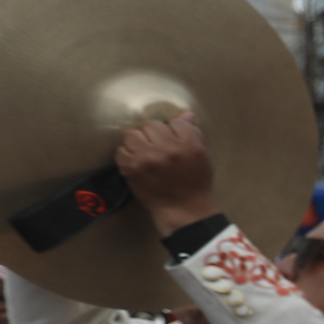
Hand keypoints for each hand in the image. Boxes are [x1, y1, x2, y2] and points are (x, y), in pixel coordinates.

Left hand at [113, 111, 219, 232]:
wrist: (183, 209)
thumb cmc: (195, 182)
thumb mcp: (202, 156)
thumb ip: (193, 134)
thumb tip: (186, 114)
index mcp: (189, 145)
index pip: (176, 122)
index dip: (174, 130)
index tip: (175, 141)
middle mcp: (168, 149)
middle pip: (152, 125)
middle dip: (155, 135)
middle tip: (159, 148)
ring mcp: (147, 158)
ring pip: (133, 135)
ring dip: (138, 143)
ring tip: (146, 154)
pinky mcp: (131, 169)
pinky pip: (121, 150)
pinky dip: (128, 156)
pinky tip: (137, 163)